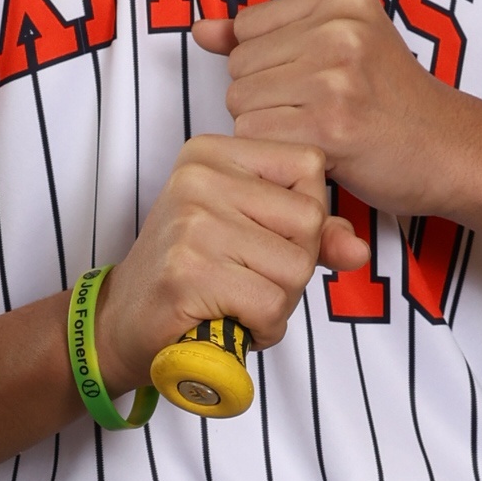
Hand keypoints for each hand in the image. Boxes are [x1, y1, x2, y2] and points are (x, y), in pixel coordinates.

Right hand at [90, 133, 370, 387]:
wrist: (122, 322)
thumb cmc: (190, 274)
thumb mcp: (251, 236)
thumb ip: (311, 233)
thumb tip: (359, 250)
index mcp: (212, 153)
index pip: (309, 166)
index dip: (305, 217)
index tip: (263, 238)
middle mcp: (199, 178)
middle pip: (308, 219)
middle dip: (295, 265)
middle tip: (249, 279)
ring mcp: (191, 223)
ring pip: (295, 267)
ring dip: (278, 302)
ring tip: (237, 301)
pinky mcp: (188, 272)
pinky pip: (270, 304)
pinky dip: (263, 327)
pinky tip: (231, 322)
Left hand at [205, 0, 480, 216]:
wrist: (451, 148)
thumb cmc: (394, 102)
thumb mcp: (338, 44)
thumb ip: (265, 33)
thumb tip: (202, 29)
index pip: (248, 26)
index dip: (270, 62)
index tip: (315, 76)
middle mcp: (340, 28)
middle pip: (239, 65)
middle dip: (267, 96)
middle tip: (320, 108)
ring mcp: (336, 76)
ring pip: (241, 102)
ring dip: (270, 126)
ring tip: (320, 127)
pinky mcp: (330, 125)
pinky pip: (255, 135)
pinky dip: (278, 150)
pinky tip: (319, 148)